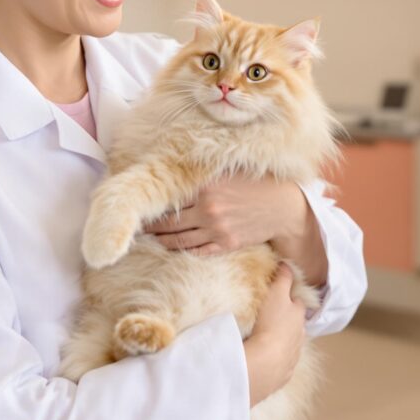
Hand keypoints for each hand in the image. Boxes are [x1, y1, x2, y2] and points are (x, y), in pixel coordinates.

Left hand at [143, 174, 306, 255]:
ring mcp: (217, 229)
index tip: (140, 206)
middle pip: (169, 223)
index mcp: (206, 187)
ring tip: (150, 240)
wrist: (283, 206)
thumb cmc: (256, 183)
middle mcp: (208, 209)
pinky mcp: (226, 244)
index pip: (169, 199)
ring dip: (162, 241)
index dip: (152, 205)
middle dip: (151, 226)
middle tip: (136, 227)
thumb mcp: (228, 171)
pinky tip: (171, 250)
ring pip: (179, 240)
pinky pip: (197, 251)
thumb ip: (202, 172)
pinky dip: (182, 251)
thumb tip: (173, 168)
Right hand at [243, 263, 307, 406]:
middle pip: (296, 323)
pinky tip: (266, 357)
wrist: (265, 363)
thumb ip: (283, 278)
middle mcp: (300, 334)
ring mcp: (293, 355)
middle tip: (273, 314)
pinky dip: (276, 358)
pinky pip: (281, 362)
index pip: (296, 300)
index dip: (290, 294)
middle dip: (288, 318)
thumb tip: (287, 264)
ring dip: (283, 338)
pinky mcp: (283, 373)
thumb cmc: (270, 323)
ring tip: (268, 337)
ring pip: (290, 343)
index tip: (282, 291)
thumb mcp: (275, 294)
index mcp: (297, 315)